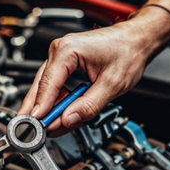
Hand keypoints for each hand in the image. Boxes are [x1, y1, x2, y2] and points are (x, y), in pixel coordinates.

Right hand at [18, 9, 169, 134]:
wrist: (136, 39)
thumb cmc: (127, 51)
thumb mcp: (112, 84)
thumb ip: (89, 105)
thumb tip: (68, 120)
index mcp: (67, 50)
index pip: (48, 84)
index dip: (41, 108)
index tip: (35, 125)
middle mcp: (59, 50)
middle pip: (40, 86)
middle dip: (38, 110)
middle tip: (32, 131)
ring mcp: (60, 56)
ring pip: (46, 87)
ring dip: (49, 107)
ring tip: (51, 126)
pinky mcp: (65, 63)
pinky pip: (55, 85)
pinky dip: (57, 101)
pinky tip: (60, 114)